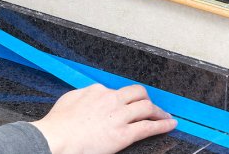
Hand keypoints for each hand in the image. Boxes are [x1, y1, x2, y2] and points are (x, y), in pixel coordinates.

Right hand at [30, 84, 176, 153]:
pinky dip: (163, 125)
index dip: (124, 99)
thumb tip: (89, 96)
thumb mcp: (70, 99)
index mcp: (97, 90)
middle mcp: (111, 99)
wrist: (57, 138)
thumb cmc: (59, 124)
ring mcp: (119, 116)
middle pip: (137, 93)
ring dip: (159, 111)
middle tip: (151, 106)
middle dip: (146, 99)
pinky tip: (170, 125)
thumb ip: (84, 96)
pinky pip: (149, 127)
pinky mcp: (124, 134)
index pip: (117, 91)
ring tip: (165, 116)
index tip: (126, 105)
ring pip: (147, 108)